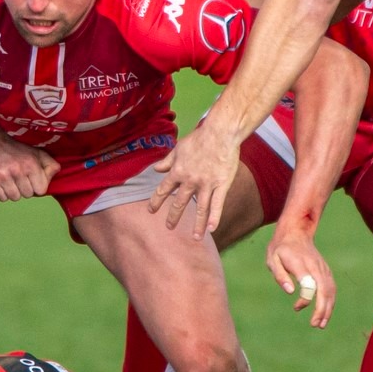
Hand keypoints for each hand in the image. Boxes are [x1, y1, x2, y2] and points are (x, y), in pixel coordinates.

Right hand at [0, 132, 58, 201]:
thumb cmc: (16, 150)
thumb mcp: (37, 153)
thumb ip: (50, 164)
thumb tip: (56, 173)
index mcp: (30, 164)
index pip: (41, 190)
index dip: (36, 185)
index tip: (30, 178)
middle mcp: (17, 170)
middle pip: (28, 195)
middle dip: (24, 188)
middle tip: (18, 177)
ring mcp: (3, 177)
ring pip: (15, 198)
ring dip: (13, 191)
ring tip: (9, 179)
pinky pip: (2, 198)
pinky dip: (2, 192)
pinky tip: (1, 181)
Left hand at [148, 121, 238, 238]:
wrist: (220, 133)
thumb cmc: (199, 138)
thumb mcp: (178, 148)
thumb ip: (167, 161)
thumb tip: (156, 169)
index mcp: (178, 171)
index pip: (163, 190)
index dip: (156, 201)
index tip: (150, 211)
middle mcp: (190, 181)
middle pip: (180, 203)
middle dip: (173, 216)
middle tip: (169, 227)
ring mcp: (206, 184)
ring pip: (201, 209)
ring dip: (198, 225)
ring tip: (196, 238)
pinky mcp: (222, 184)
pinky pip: (218, 204)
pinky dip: (215, 217)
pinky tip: (212, 229)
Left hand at [266, 226, 335, 327]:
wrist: (296, 232)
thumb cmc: (281, 248)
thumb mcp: (272, 259)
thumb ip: (280, 275)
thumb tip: (290, 291)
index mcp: (300, 263)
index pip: (309, 284)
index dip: (306, 299)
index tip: (297, 307)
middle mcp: (315, 266)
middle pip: (324, 289)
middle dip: (321, 309)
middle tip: (316, 325)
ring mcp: (322, 268)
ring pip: (330, 290)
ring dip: (328, 308)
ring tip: (321, 324)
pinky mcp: (326, 270)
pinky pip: (331, 288)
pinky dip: (330, 301)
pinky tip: (324, 312)